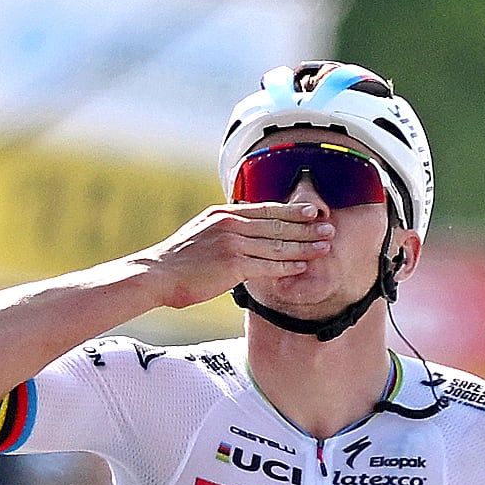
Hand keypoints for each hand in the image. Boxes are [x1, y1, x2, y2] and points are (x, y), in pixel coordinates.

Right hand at [133, 203, 333, 308]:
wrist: (156, 275)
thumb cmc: (176, 260)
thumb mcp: (200, 232)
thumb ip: (223, 228)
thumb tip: (240, 229)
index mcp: (223, 214)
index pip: (265, 210)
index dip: (292, 211)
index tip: (312, 211)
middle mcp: (231, 224)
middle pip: (277, 225)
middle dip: (306, 228)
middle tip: (329, 228)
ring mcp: (232, 244)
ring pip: (277, 245)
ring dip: (304, 247)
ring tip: (324, 247)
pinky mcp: (233, 266)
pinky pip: (267, 265)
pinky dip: (287, 266)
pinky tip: (301, 266)